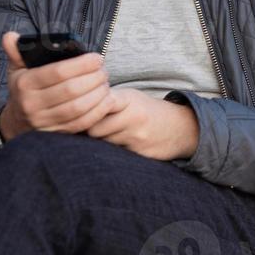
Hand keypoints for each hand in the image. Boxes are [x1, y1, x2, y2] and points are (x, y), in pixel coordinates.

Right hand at [0, 31, 115, 139]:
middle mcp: (33, 105)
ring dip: (98, 94)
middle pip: (71, 90)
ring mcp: (44, 122)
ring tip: (106, 83)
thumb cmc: (22, 89)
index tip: (96, 58)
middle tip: (103, 70)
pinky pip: (82, 123)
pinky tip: (107, 100)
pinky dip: (98, 111)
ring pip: (78, 108)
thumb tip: (11, 36)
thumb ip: (16, 51)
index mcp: (25, 84)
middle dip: (93, 78)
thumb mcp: (16, 69)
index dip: (81, 64)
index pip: (58, 72)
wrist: (17, 122)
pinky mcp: (56, 134)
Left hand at [84, 87, 199, 161]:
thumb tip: (74, 108)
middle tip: (88, 129)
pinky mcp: (140, 154)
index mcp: (128, 100)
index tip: (80, 112)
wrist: (181, 129)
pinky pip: (115, 156)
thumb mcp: (130, 98)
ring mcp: (137, 137)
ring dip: (99, 143)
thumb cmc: (146, 112)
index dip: (86, 109)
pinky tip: (117, 148)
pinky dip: (111, 154)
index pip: (99, 102)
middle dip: (88, 130)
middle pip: (94, 128)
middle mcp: (133, 117)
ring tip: (106, 137)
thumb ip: (106, 101)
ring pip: (103, 143)